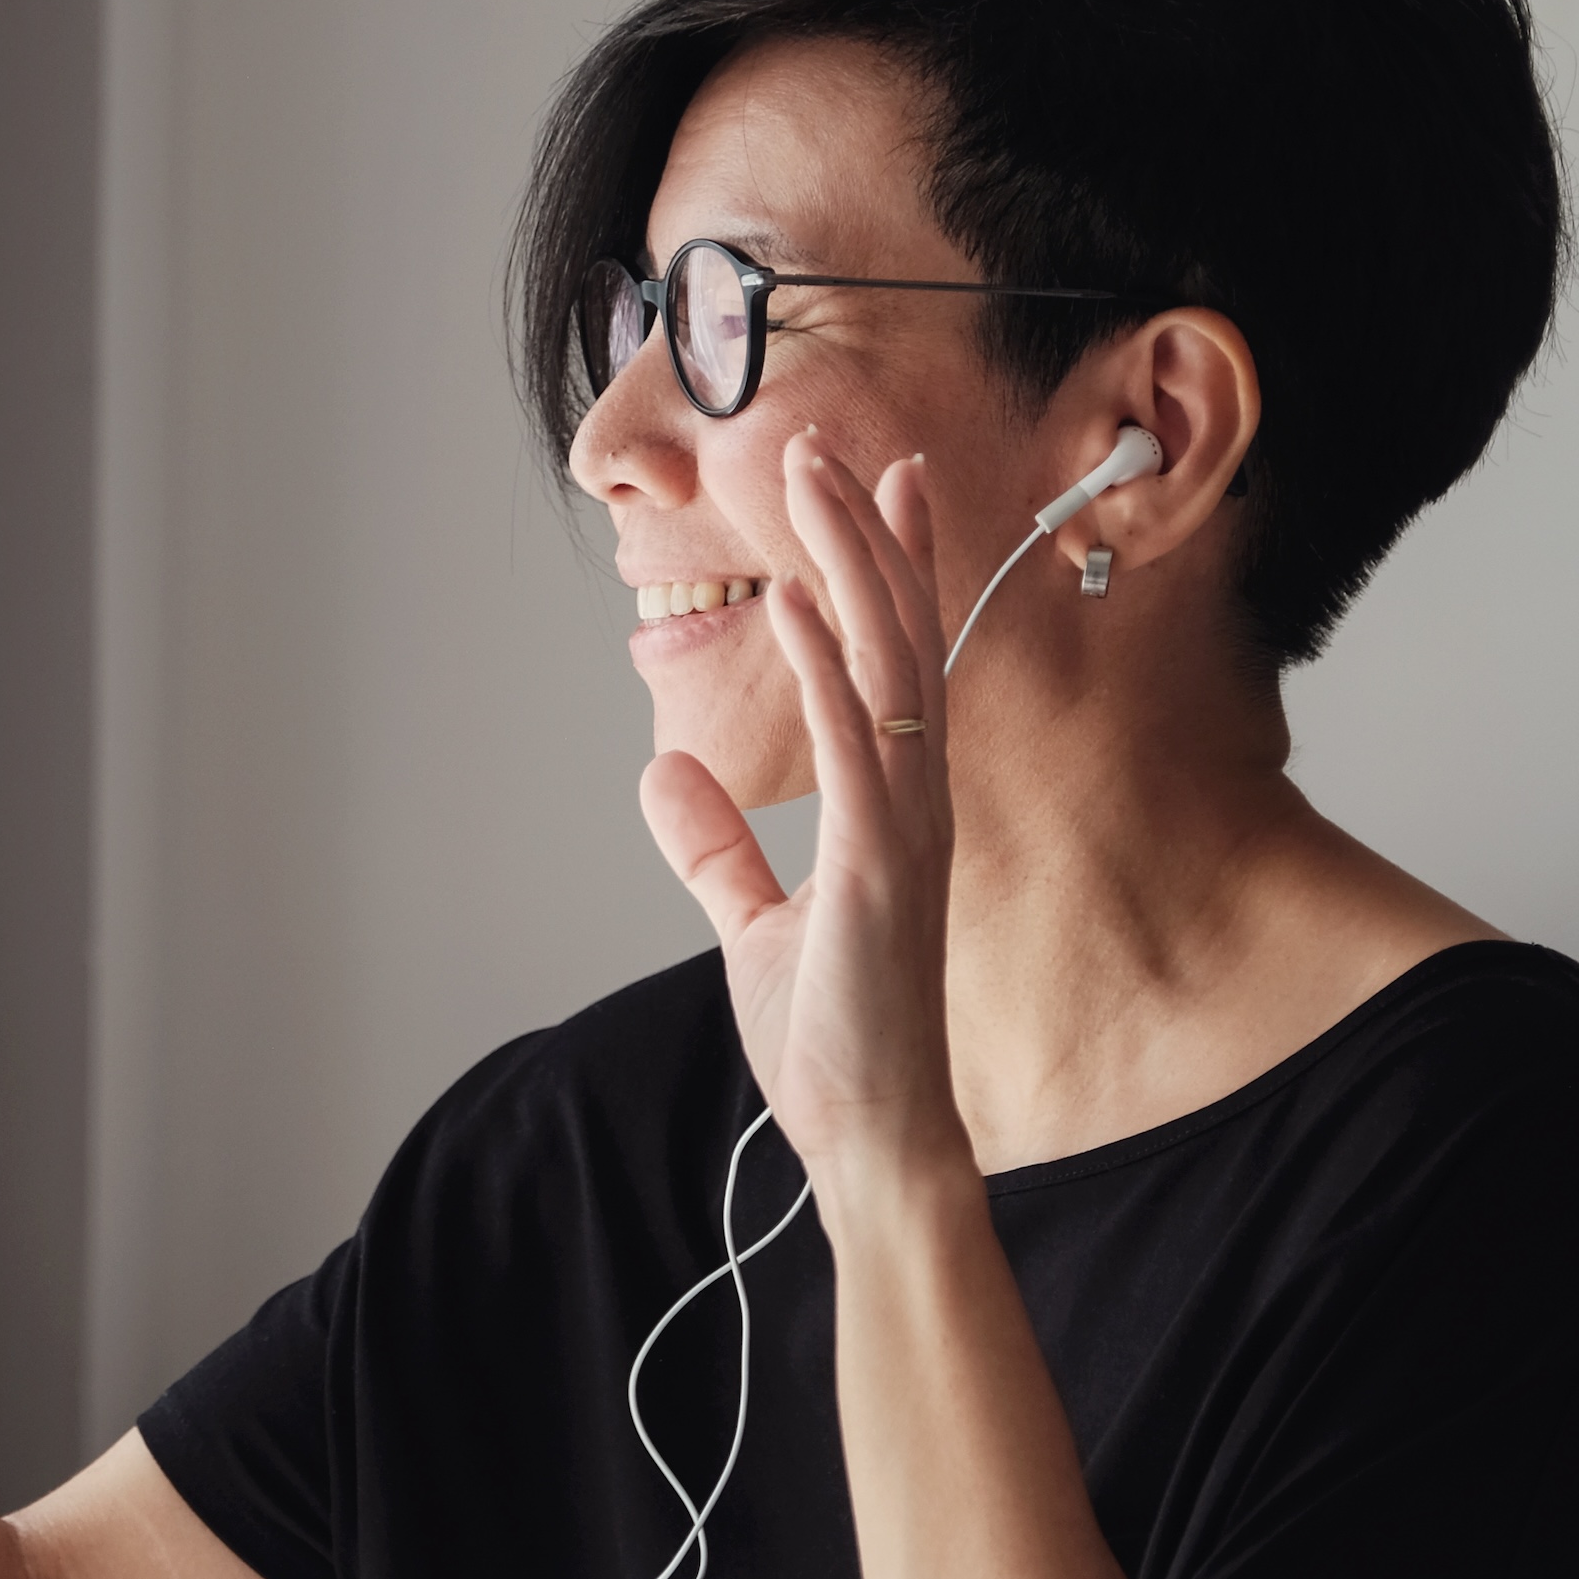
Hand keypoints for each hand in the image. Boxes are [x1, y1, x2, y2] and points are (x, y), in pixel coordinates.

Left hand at [639, 436, 971, 1189]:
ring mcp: (905, 829)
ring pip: (890, 666)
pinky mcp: (879, 868)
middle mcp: (914, 800)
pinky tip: (802, 601)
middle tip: (832, 442)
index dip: (892, 567)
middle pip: (901, 636)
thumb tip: (664, 773)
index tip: (878, 482)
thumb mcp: (754, 924)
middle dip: (867, 534)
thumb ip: (716, 848)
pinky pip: (859, 746)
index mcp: (893, 806)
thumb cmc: (834, 1038)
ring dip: (852, 566)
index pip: (898, 660)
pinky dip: (833, 670)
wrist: (870, 1136)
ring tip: (816, 477)